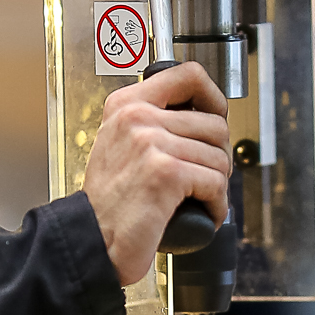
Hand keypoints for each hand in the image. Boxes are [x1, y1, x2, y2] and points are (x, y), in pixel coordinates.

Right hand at [81, 62, 231, 285]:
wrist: (94, 240)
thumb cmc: (110, 203)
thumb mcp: (121, 145)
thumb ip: (151, 122)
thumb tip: (202, 116)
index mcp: (126, 104)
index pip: (188, 74)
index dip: (213, 98)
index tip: (214, 118)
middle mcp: (136, 117)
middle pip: (215, 123)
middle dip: (218, 156)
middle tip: (205, 177)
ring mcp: (150, 143)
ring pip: (220, 157)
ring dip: (218, 185)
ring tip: (199, 199)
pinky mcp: (166, 173)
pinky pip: (216, 184)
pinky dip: (217, 206)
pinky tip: (203, 213)